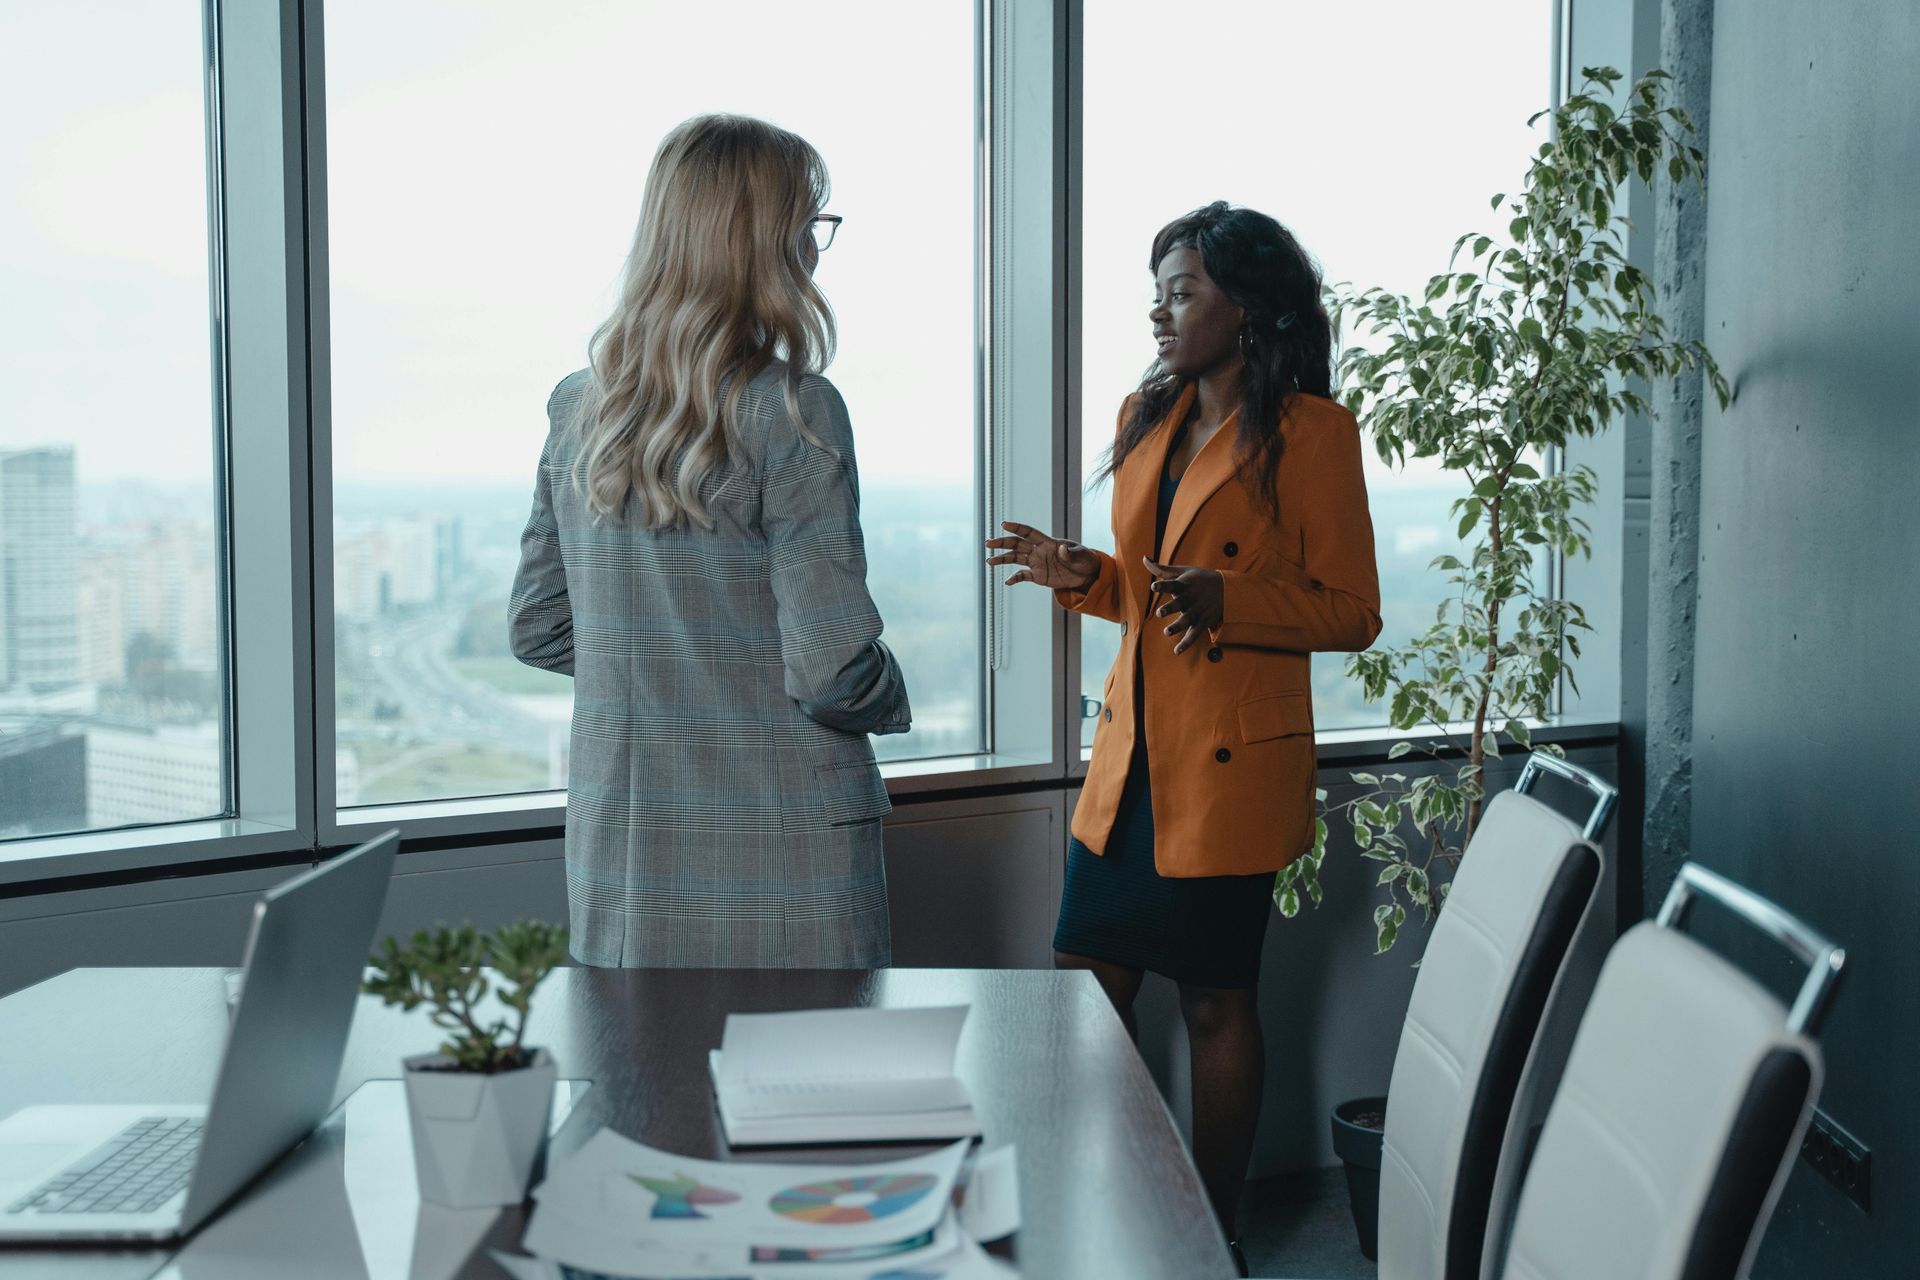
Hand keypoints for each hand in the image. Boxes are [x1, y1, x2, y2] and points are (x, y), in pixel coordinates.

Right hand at [985, 521, 1100, 591]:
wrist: (1087, 574)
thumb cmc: (1085, 559)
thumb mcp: (1081, 554)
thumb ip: (1070, 552)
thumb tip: (1062, 549)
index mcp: (1048, 542)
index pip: (1029, 532)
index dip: (1017, 528)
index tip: (1004, 525)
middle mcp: (1039, 551)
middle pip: (1017, 544)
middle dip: (1002, 543)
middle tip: (989, 543)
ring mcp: (1037, 563)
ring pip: (1016, 559)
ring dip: (1002, 559)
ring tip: (990, 561)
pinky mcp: (1039, 576)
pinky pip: (1023, 576)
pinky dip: (1015, 578)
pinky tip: (1007, 582)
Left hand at [1144, 557, 1223, 655]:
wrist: (1228, 588)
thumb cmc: (1200, 578)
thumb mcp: (1183, 571)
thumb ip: (1161, 569)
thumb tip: (1144, 558)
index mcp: (1184, 585)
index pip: (1171, 584)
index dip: (1162, 586)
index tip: (1153, 586)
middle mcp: (1190, 598)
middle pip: (1179, 603)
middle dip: (1170, 608)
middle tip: (1160, 612)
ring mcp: (1197, 611)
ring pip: (1187, 620)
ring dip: (1177, 626)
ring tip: (1167, 632)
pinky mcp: (1203, 622)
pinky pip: (1194, 634)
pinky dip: (1186, 643)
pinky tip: (1176, 651)